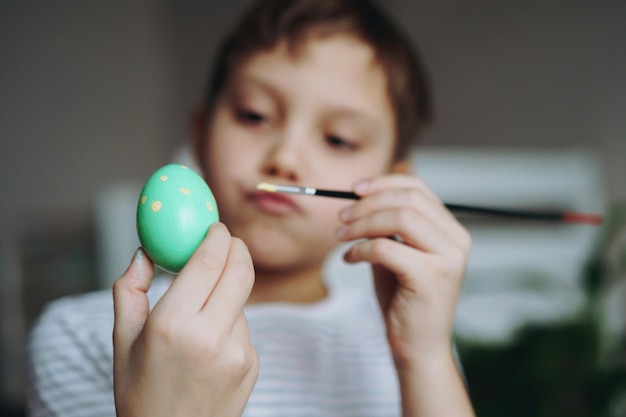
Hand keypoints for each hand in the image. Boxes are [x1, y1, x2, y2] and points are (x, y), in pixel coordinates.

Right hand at [113, 222, 258, 416]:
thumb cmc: (141, 393)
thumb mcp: (123, 341)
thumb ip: (128, 290)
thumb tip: (143, 253)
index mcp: (173, 324)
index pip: (209, 260)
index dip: (217, 235)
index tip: (214, 228)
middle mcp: (210, 336)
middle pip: (240, 269)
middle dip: (236, 248)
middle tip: (226, 243)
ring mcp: (237, 351)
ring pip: (241, 299)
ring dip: (228, 291)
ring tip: (202, 315)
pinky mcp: (252, 363)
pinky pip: (244, 326)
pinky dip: (231, 321)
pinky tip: (211, 345)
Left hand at [337, 174, 471, 364]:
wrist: (417, 348)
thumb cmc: (404, 301)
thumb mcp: (397, 254)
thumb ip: (387, 226)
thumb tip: (360, 196)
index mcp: (451, 231)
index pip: (418, 188)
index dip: (383, 183)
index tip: (354, 189)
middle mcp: (456, 241)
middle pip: (408, 199)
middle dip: (367, 203)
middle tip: (341, 217)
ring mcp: (448, 259)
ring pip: (399, 218)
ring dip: (362, 223)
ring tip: (341, 237)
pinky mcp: (431, 277)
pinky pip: (386, 248)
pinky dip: (360, 249)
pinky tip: (350, 259)